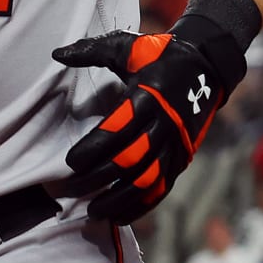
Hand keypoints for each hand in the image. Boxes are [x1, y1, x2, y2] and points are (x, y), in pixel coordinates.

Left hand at [53, 28, 230, 223]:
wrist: (206, 65)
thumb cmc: (158, 54)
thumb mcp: (126, 46)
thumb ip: (91, 50)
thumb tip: (57, 53)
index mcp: (150, 97)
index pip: (118, 130)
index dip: (93, 149)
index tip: (69, 163)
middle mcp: (166, 125)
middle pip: (130, 160)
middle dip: (99, 178)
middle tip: (71, 188)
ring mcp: (177, 145)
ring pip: (147, 180)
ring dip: (119, 199)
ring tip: (93, 211)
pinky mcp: (183, 158)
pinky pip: (162, 188)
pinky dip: (141, 206)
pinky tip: (119, 217)